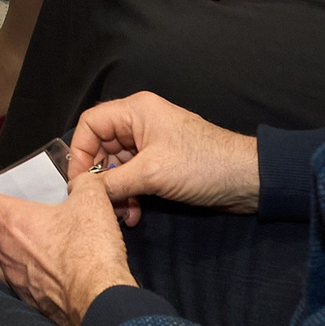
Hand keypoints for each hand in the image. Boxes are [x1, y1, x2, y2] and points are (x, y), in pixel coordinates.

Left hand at [0, 170, 137, 325]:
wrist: (97, 301)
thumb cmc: (89, 251)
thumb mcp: (92, 201)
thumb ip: (84, 182)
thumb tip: (83, 180)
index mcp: (13, 222)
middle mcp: (5, 250)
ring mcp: (12, 277)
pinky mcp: (26, 297)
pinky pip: (5, 277)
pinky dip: (3, 267)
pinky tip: (15, 266)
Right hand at [71, 92, 259, 221]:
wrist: (246, 179)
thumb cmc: (202, 165)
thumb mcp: (151, 174)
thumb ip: (112, 182)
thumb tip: (82, 191)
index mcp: (136, 111)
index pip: (91, 124)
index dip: (79, 151)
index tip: (77, 181)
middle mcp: (139, 123)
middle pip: (102, 147)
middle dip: (99, 177)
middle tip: (99, 204)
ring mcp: (151, 144)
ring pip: (117, 166)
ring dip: (116, 192)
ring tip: (122, 215)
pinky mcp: (161, 164)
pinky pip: (133, 177)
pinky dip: (130, 195)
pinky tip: (134, 215)